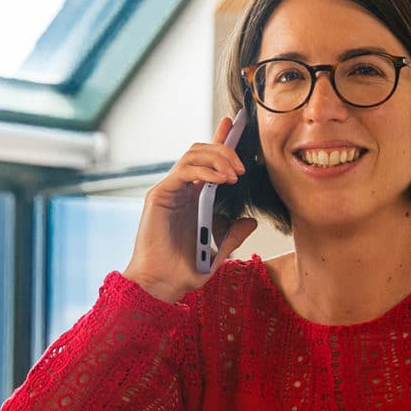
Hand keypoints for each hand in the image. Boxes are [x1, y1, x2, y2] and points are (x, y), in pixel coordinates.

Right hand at [123, 117, 256, 302]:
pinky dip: (204, 170)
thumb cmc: (184, 272)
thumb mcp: (218, 252)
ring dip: (217, 158)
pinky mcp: (159, 195)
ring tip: (234, 174)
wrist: (161, 286)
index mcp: (193, 198)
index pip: (207, 161)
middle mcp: (181, 190)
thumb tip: (251, 221)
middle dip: (225, 150)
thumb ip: (233, 235)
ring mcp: (169, 191)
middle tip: (242, 167)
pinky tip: (221, 180)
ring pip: (193, 155)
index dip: (220, 141)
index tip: (234, 125)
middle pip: (201, 152)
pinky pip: (183, 171)